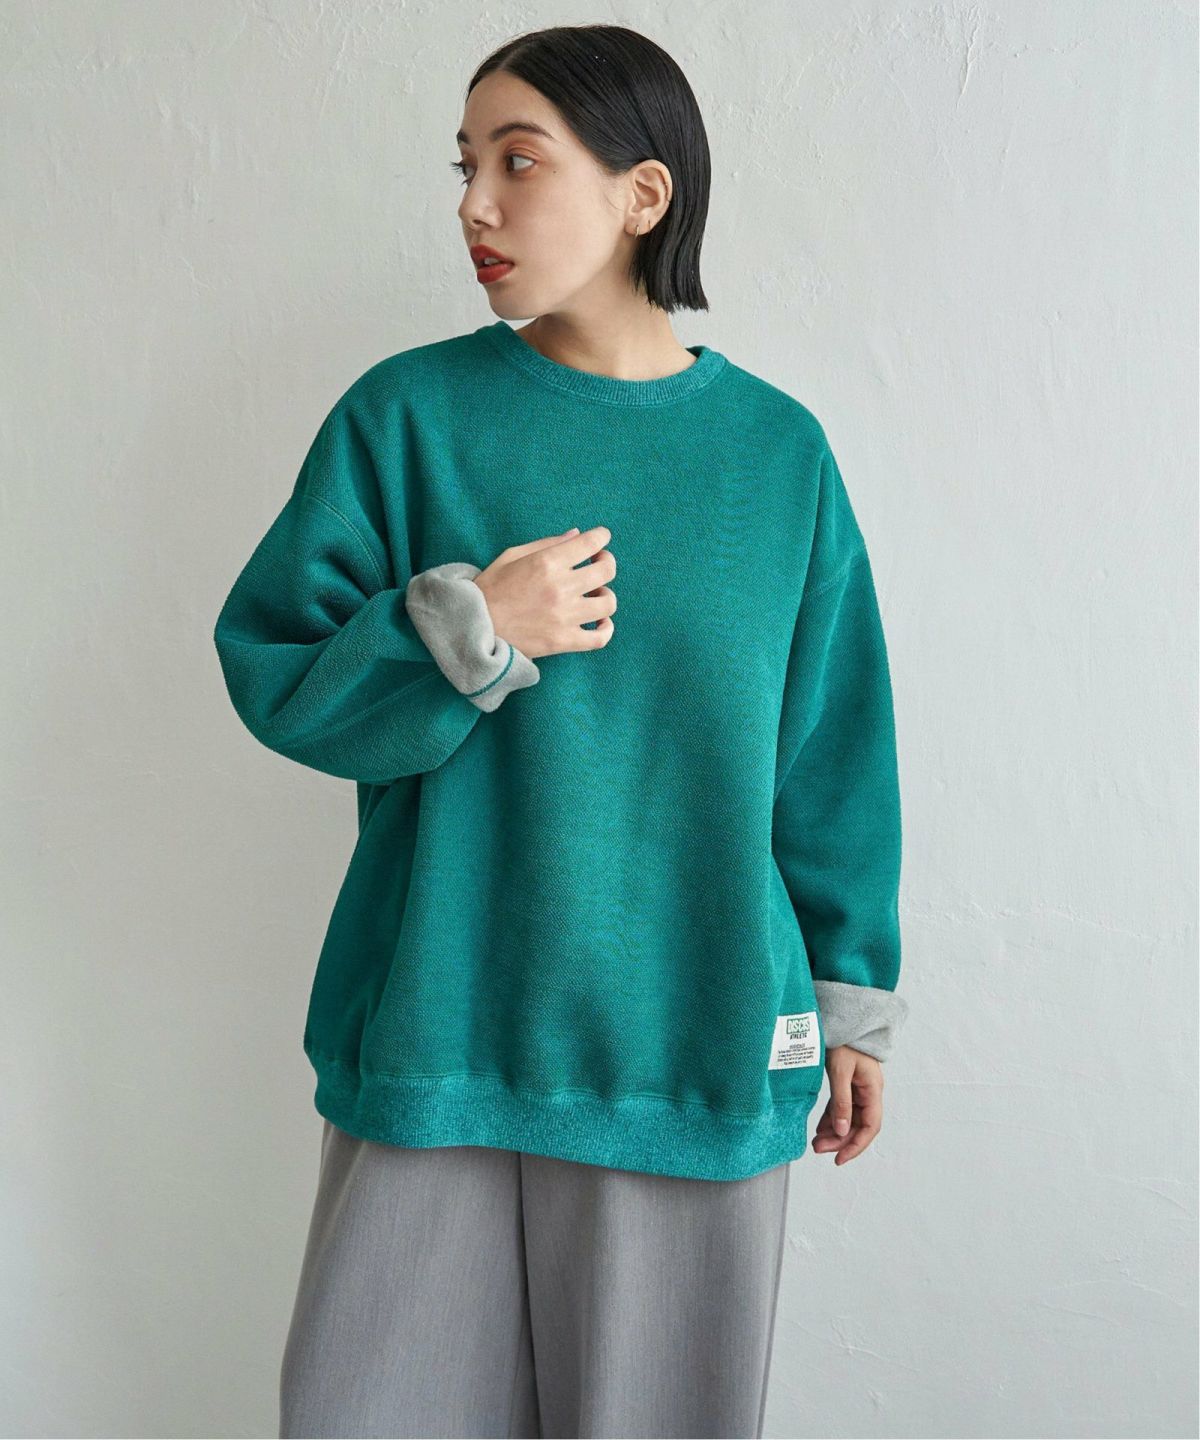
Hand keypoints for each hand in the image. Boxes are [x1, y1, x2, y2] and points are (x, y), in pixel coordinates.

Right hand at [473, 526, 616, 659]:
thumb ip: (547, 544)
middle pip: (606, 570)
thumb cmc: (490, 588)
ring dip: (606, 594)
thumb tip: (576, 534)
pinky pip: (600, 638)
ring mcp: (564, 616)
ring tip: (595, 594)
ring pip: (608, 603)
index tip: (600, 538)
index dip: (601, 537)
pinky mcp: (563, 641)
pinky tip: (600, 622)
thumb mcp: (512, 556)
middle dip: (606, 562)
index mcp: (546, 562)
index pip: (590, 543)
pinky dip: (606, 629)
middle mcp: (560, 587)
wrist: (473, 627)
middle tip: (599, 563)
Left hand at [810, 1046, 884, 1164]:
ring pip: (849, 1119)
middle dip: (840, 1141)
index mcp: (873, 1091)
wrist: (842, 1021)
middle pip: (858, 1126)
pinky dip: (831, 1120)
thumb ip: (842, 1103)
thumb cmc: (845, 1042)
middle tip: (818, 1149)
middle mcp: (869, 1093)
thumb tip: (841, 1131)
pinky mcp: (848, 1086)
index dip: (856, 1145)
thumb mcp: (840, 1072)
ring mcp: (859, 1090)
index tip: (840, 1158)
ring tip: (816, 1142)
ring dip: (834, 1132)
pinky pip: (842, 1109)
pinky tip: (820, 1129)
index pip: (870, 1126)